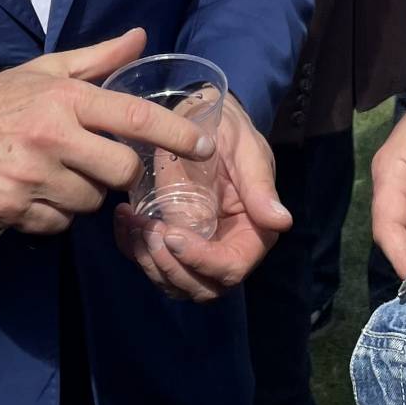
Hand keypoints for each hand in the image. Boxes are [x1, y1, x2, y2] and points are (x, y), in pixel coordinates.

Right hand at [0, 28, 212, 234]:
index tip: (205, 145)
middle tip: (98, 163)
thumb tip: (141, 37)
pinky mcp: (10, 208)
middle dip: (119, 175)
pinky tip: (32, 192)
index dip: (175, 134)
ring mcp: (29, 176)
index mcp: (63, 98)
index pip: (133, 117)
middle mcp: (50, 136)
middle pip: (120, 173)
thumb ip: (97, 60)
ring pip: (89, 203)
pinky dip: (52, 214)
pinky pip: (56, 224)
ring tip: (55, 174)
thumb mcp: (45, 72)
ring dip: (81, 195)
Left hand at [114, 97, 289, 301]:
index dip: (202, 261)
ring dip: (149, 262)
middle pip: (201, 286)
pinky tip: (124, 217)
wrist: (202, 118)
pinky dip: (132, 249)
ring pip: (173, 282)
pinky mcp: (170, 240)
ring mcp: (196, 247)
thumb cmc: (230, 132)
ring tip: (133, 222)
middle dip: (171, 268)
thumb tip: (281, 221)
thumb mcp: (246, 151)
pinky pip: (150, 262)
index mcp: (252, 232)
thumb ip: (259, 187)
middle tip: (150, 231)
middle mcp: (225, 247)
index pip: (230, 268)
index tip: (174, 235)